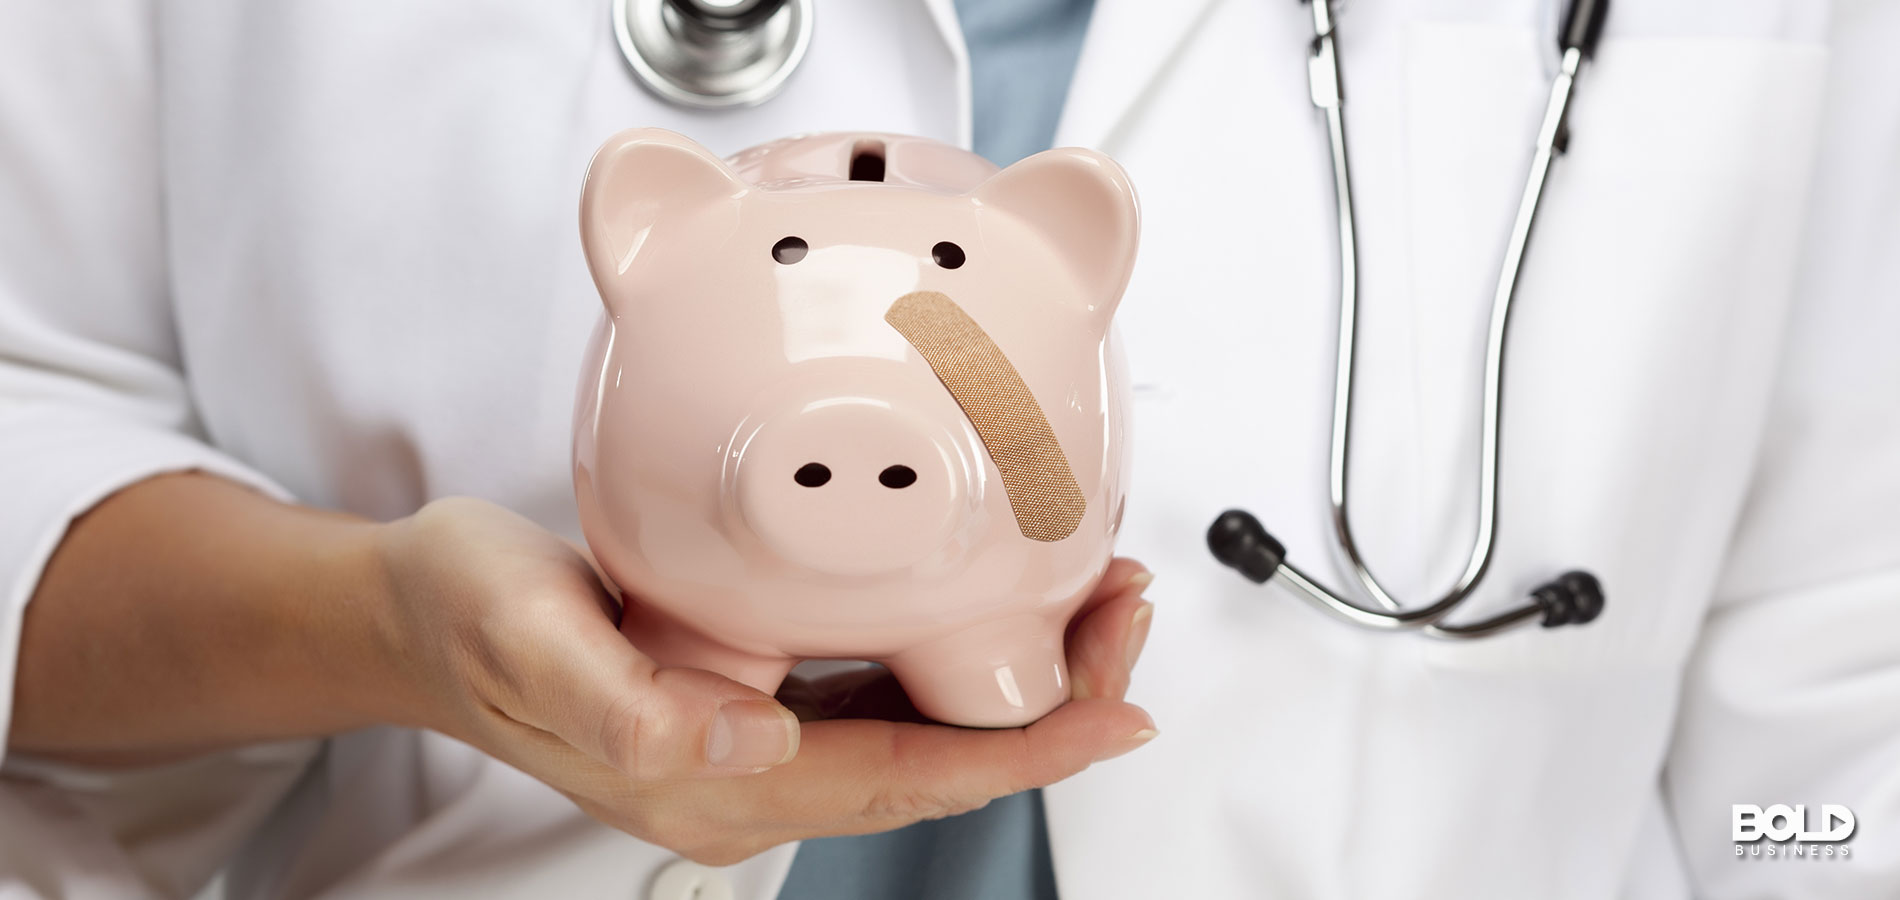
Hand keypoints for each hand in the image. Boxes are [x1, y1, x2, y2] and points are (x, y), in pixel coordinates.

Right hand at [370, 497, 1156, 864]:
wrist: (418, 614)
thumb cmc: (468, 616)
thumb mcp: (527, 638)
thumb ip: (627, 707)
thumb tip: (744, 743)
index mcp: (713, 779)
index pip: (908, 779)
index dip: (1027, 753)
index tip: (1116, 710)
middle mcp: (749, 779)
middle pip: (942, 765)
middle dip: (1056, 706)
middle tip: (1126, 619)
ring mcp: (756, 748)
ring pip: (928, 734)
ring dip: (1024, 681)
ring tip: (1096, 607)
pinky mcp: (754, 703)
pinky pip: (887, 697)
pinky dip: (964, 657)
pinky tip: (999, 605)